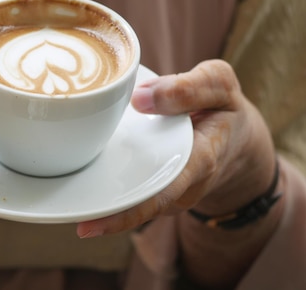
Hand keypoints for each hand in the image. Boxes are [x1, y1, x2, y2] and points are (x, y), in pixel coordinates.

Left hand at [76, 59, 276, 236]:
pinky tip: (80, 183)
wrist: (238, 136)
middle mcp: (182, 185)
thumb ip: (186, 88)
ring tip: (69, 207)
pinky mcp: (158, 186)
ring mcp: (170, 191)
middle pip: (140, 206)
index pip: (160, 192)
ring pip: (133, 200)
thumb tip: (139, 97)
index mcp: (199, 159)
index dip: (126, 212)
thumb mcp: (218, 84)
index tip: (89, 224)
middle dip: (105, 216)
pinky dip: (109, 190)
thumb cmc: (223, 107)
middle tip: (72, 219)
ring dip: (103, 204)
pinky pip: (133, 191)